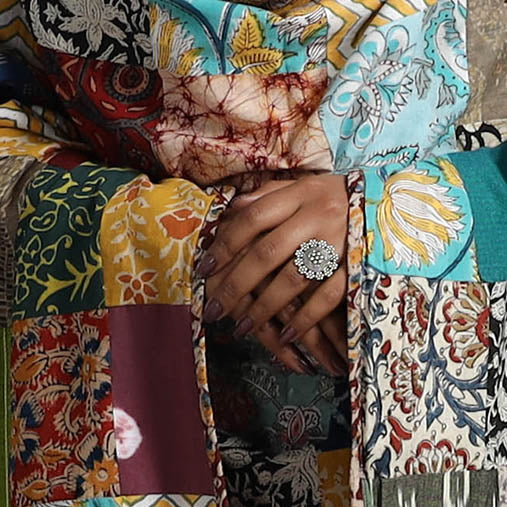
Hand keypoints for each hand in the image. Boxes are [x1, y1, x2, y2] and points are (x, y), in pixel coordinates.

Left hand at [197, 174, 348, 373]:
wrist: (394, 201)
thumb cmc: (340, 196)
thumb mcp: (306, 186)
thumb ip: (271, 195)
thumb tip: (234, 208)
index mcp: (300, 194)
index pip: (253, 218)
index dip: (225, 244)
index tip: (204, 268)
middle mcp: (317, 216)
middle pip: (266, 252)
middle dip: (235, 284)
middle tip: (213, 310)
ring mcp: (339, 242)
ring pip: (293, 278)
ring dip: (264, 307)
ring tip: (241, 328)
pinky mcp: (358, 265)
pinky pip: (328, 296)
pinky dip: (305, 319)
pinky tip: (285, 337)